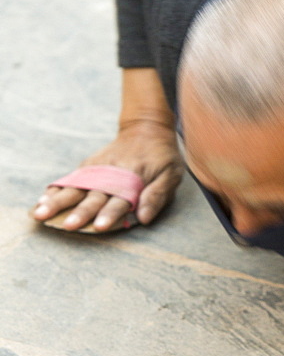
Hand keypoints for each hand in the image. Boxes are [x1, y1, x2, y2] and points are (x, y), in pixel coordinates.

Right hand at [32, 119, 182, 230]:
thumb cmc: (163, 157)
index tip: (98, 226)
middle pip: (94, 197)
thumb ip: (157, 197)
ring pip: (76, 187)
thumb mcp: (171, 175)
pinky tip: (42, 200)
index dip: (109, 214)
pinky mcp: (90, 166)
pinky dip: (56, 189)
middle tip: (66, 226)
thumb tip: (144, 219)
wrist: (147, 128)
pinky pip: (71, 178)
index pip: (120, 201)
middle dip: (79, 212)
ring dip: (58, 201)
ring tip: (41, 214)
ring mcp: (98, 169)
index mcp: (133, 180)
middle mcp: (112, 175)